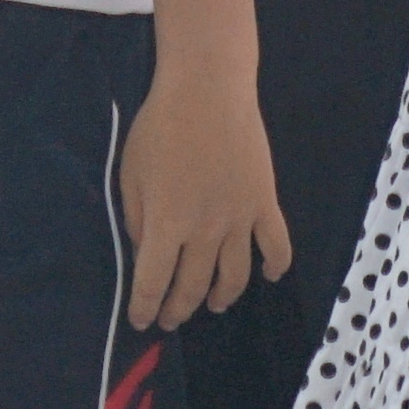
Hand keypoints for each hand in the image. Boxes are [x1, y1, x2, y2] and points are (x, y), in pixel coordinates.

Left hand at [116, 61, 292, 329]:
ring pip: (234, 276)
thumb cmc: (160, 126)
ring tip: (213, 305)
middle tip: (171, 319)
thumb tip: (145, 253)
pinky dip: (275, 267)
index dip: (145, 308)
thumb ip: (136, 219)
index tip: (141, 321)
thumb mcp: (131, 173)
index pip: (153, 283)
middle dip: (178, 309)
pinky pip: (277, 245)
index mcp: (166, 223)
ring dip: (222, 297)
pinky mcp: (265, 203)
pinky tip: (268, 276)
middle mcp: (204, 230)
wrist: (208, 88)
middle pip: (192, 286)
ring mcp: (240, 219)